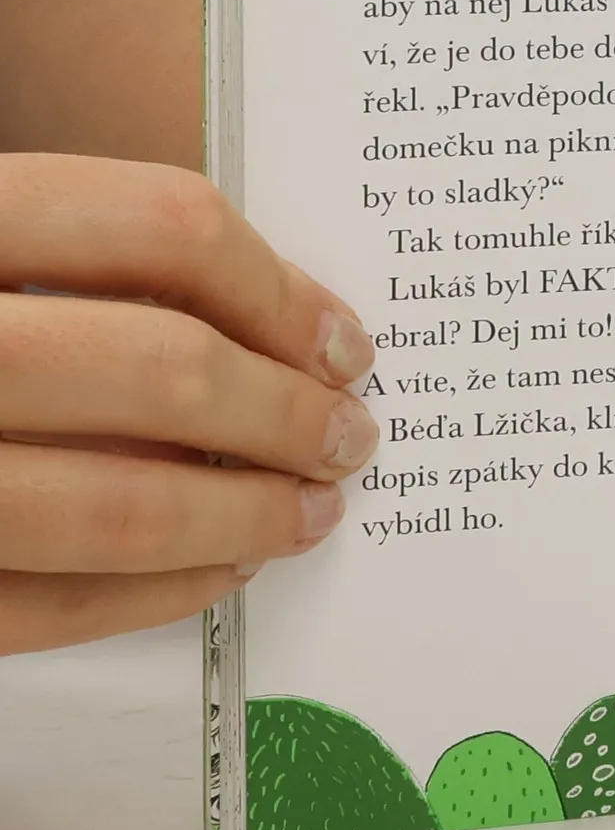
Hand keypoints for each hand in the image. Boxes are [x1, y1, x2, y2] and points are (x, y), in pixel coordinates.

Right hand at [0, 156, 379, 654]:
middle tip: (351, 437)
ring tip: (309, 511)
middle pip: (164, 366)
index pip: (160, 225)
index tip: (345, 339)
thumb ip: (81, 266)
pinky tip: (220, 571)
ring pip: (117, 501)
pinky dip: (159, 593)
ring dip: (246, 514)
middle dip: (288, 413)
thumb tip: (282, 326)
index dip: (280, 286)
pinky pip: (48, 605)